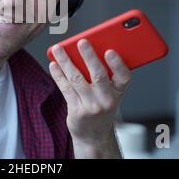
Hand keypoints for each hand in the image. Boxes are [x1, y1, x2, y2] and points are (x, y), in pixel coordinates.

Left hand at [49, 39, 131, 156]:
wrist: (95, 136)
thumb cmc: (102, 108)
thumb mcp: (110, 93)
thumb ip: (104, 74)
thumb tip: (89, 49)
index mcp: (118, 92)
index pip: (124, 77)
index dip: (118, 64)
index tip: (110, 51)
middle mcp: (107, 100)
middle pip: (99, 75)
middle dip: (89, 56)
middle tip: (81, 42)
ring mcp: (91, 106)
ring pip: (77, 79)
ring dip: (66, 62)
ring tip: (58, 49)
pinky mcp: (77, 111)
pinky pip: (66, 88)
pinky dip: (58, 75)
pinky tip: (54, 64)